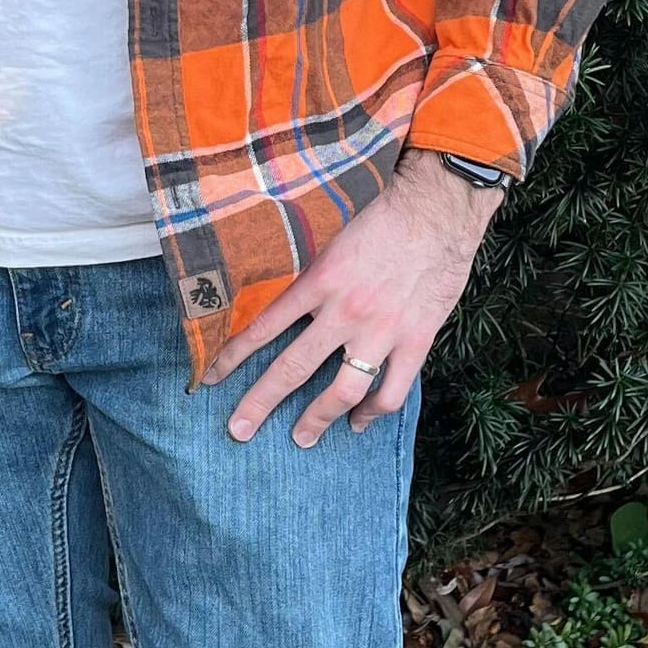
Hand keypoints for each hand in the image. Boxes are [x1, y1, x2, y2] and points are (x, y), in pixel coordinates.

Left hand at [206, 151, 505, 446]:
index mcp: (318, 281)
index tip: (209, 379)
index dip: (232, 357)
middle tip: (239, 429)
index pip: (263, 328)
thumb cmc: (384, 216)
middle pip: (292, 369)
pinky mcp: (415, 340)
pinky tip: (358, 423)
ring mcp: (381, 331)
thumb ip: (311, 274)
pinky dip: (372, 414)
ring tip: (301, 439)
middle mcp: (344, 311)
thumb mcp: (333, 239)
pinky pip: (390, 391)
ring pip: (340, 391)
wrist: (437, 208)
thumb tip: (284, 298)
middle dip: (260, 403)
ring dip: (316, 419)